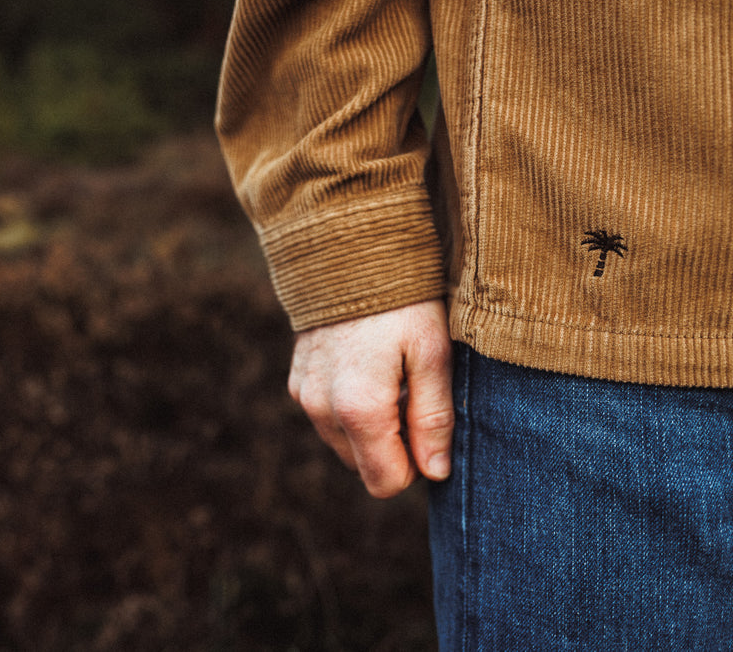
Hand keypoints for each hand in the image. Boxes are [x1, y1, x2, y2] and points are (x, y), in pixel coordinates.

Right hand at [287, 300, 453, 497]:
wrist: (348, 250)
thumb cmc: (402, 300)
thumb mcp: (433, 354)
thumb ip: (433, 418)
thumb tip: (434, 472)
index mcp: (359, 409)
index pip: (385, 482)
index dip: (415, 466)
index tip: (429, 426)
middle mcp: (323, 410)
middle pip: (363, 467)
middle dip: (392, 447)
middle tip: (413, 396)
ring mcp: (305, 396)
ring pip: (344, 443)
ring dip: (371, 427)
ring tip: (391, 378)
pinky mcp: (297, 381)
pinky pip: (326, 417)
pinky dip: (349, 406)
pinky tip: (367, 367)